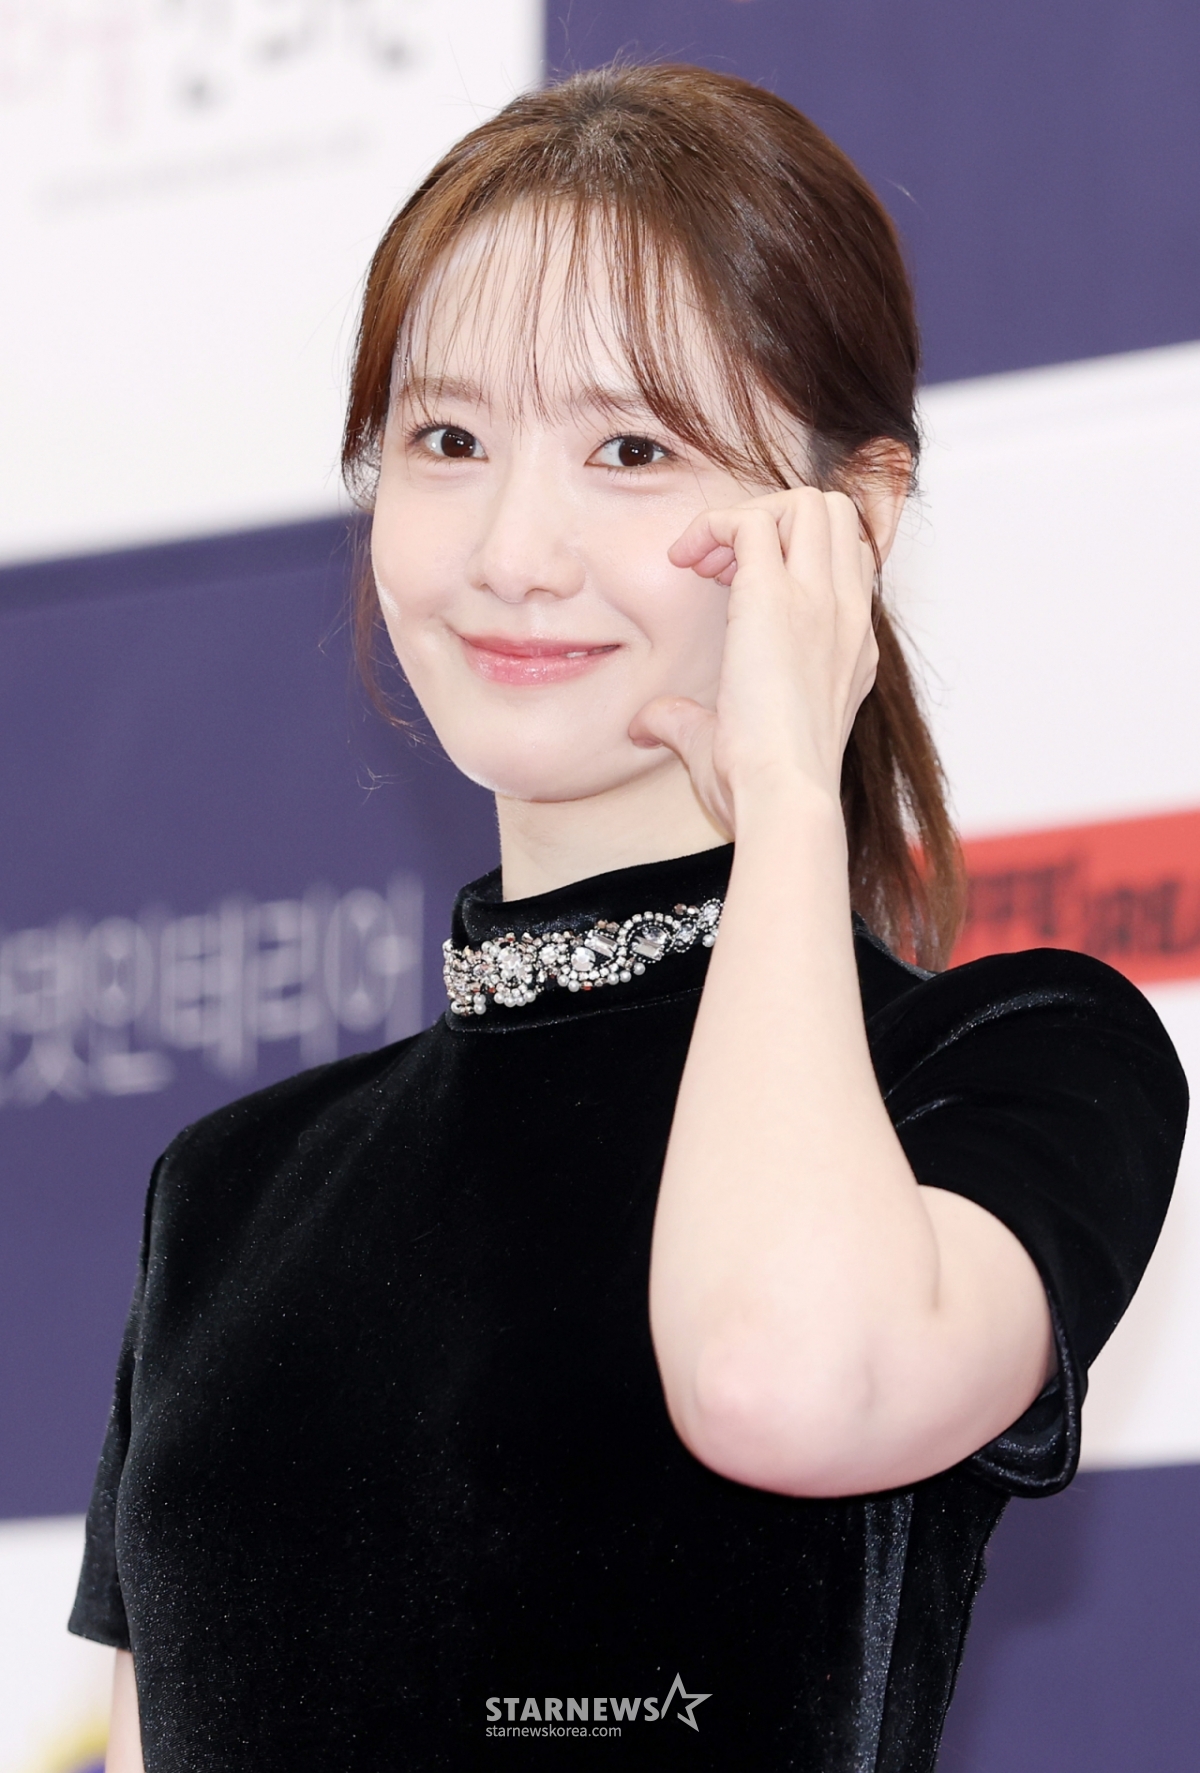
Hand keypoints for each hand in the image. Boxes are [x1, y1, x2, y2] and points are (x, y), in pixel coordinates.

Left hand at [630, 489, 877, 837]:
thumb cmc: (764, 789)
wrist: (784, 799)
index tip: (734, 585)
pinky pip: (749, 521)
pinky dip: (713, 525)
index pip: (845, 561)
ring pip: (806, 503)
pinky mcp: (776, 598)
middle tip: (718, 565)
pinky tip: (684, 562)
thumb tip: (647, 724)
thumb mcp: (728, 746)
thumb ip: (689, 724)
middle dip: (774, 517)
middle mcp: (846, 616)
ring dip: (749, 515)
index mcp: (851, 647)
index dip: (791, 555)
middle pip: (835, 515)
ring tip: (702, 562)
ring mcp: (820, 602)